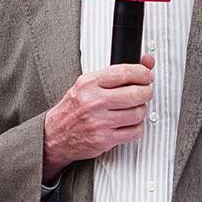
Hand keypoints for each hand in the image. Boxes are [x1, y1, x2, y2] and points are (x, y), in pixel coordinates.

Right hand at [42, 56, 154, 179]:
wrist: (55, 134)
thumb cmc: (73, 108)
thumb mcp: (88, 84)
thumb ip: (117, 73)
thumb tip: (147, 61)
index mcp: (89, 83)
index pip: (124, 73)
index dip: (143, 73)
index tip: (147, 75)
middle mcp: (94, 102)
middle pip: (135, 93)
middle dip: (146, 92)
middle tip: (145, 91)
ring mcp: (99, 122)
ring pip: (138, 113)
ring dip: (141, 110)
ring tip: (135, 108)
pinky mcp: (104, 140)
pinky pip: (134, 132)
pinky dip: (137, 127)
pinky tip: (129, 123)